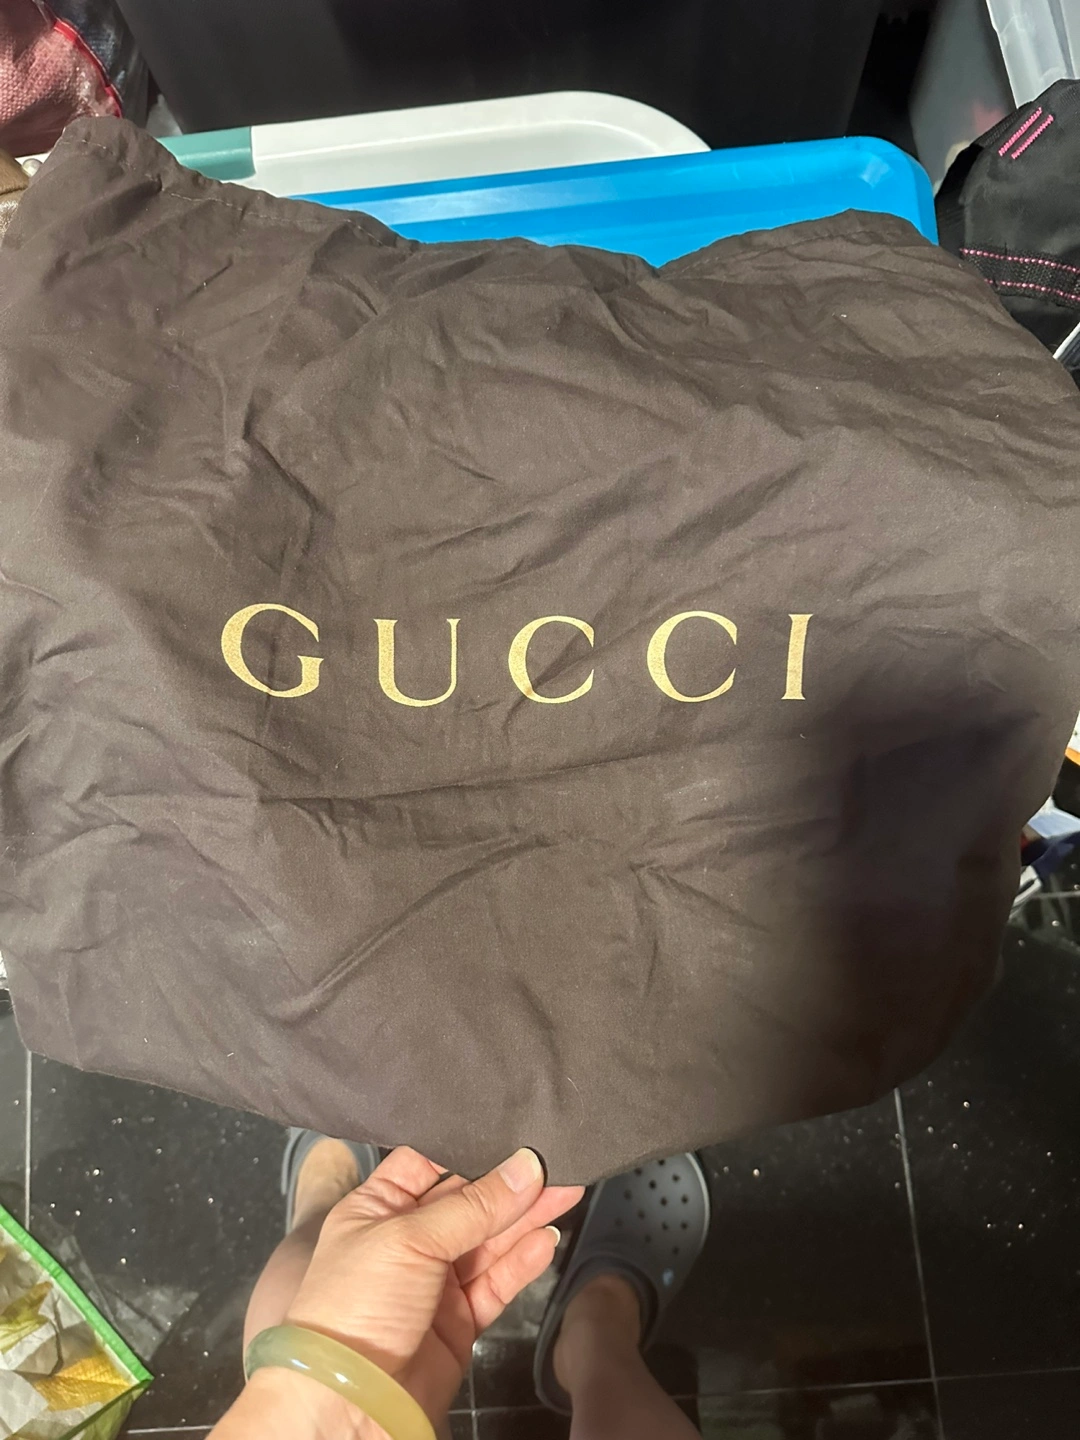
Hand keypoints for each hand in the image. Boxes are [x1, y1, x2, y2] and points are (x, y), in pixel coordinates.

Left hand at [285, 1145, 583, 1428]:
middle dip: (509, 1184)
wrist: (351, 1402)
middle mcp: (406, 1240)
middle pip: (467, 1201)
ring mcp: (434, 1282)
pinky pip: (496, 1283)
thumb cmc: (356, 1306)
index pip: (427, 1163)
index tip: (512, 1132)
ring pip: (489, 1240)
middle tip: (556, 1164)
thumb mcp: (410, 1239)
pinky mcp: (459, 1320)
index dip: (468, 1149)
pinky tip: (546, 1241)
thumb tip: (526, 1167)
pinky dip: (522, 1263)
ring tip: (567, 1192)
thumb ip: (474, 1205)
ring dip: (526, 1218)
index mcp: (376, 1209)